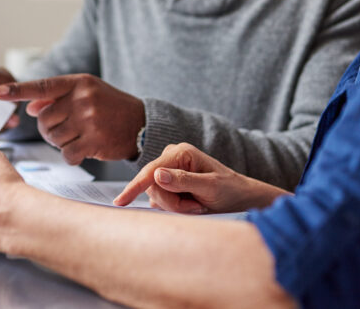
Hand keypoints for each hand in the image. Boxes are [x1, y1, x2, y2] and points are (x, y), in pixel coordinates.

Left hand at [0, 74, 145, 164]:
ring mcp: (89, 121)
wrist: (141, 123)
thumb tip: (30, 107)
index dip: (18, 90)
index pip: (42, 86)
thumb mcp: (86, 92)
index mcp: (78, 83)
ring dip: (59, 142)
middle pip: (44, 120)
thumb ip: (57, 97)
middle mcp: (83, 99)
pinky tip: (82, 148)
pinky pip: (67, 154)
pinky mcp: (94, 141)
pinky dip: (70, 155)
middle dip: (47, 128)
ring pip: (53, 138)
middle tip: (63, 129)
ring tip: (75, 137)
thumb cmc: (109, 106)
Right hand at [113, 143, 290, 213]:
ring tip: (196, 205)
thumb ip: (184, 180)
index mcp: (180, 152)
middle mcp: (170, 157)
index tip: (120, 202)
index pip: (151, 171)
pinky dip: (174, 207)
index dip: (135, 187)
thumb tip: (157, 175)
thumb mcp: (210, 187)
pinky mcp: (167, 182)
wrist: (239, 196)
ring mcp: (167, 169)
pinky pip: (159, 198)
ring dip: (175, 206)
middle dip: (172, 203)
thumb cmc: (229, 190)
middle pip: (153, 187)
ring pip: (155, 195)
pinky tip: (190, 204)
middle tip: (195, 207)